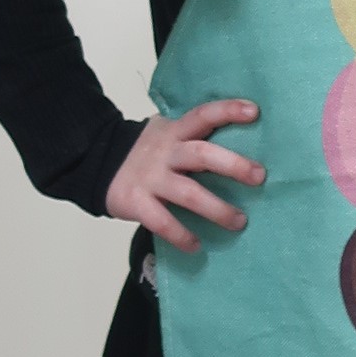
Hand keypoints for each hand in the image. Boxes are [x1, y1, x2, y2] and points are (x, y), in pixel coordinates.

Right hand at [107, 99, 263, 251]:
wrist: (96, 162)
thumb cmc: (146, 152)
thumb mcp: (166, 134)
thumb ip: (193, 138)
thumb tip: (240, 149)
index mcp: (175, 132)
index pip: (203, 115)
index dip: (228, 111)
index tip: (254, 112)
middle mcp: (165, 152)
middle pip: (202, 154)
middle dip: (233, 165)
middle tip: (259, 177)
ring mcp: (151, 178)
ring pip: (189, 193)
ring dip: (217, 209)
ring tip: (239, 222)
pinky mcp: (137, 202)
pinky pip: (162, 222)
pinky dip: (181, 235)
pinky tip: (195, 245)